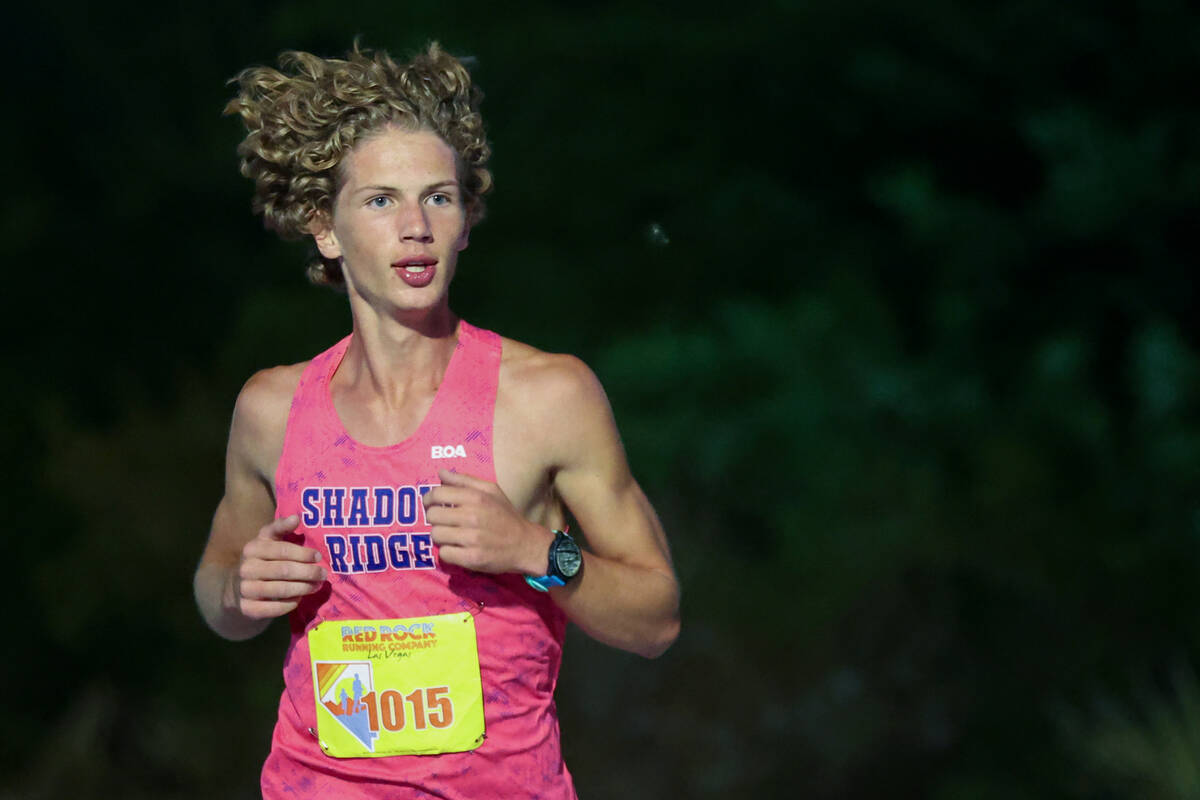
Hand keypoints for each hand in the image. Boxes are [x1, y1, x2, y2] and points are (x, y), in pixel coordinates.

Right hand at [233, 515, 325, 618]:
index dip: (303, 553)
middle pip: (283, 571)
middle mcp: (246, 568)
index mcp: (253, 548)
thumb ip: (281, 527)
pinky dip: (289, 605)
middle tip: (323, 574)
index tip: (318, 557)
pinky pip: (272, 608)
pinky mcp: (247, 608)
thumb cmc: (262, 559)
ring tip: (316, 586)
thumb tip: (296, 518)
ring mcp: (245, 589)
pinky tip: (298, 600)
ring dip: (302, 589)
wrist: (237, 587)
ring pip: (280, 590)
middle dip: (308, 573)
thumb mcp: (267, 540)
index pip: (282, 550)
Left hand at [423, 470, 552, 574]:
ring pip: (436, 535)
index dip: (429, 499)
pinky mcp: (472, 558)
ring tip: (451, 536)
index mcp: (476, 497)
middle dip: (434, 518)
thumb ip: (465, 480)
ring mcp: (472, 539)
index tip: (432, 504)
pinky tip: (458, 548)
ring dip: (440, 536)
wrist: (526, 544)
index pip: (437, 494)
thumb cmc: (506, 515)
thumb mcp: (491, 491)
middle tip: (443, 521)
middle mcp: (473, 516)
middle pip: (432, 515)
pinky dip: (448, 552)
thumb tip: (441, 473)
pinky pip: (444, 554)